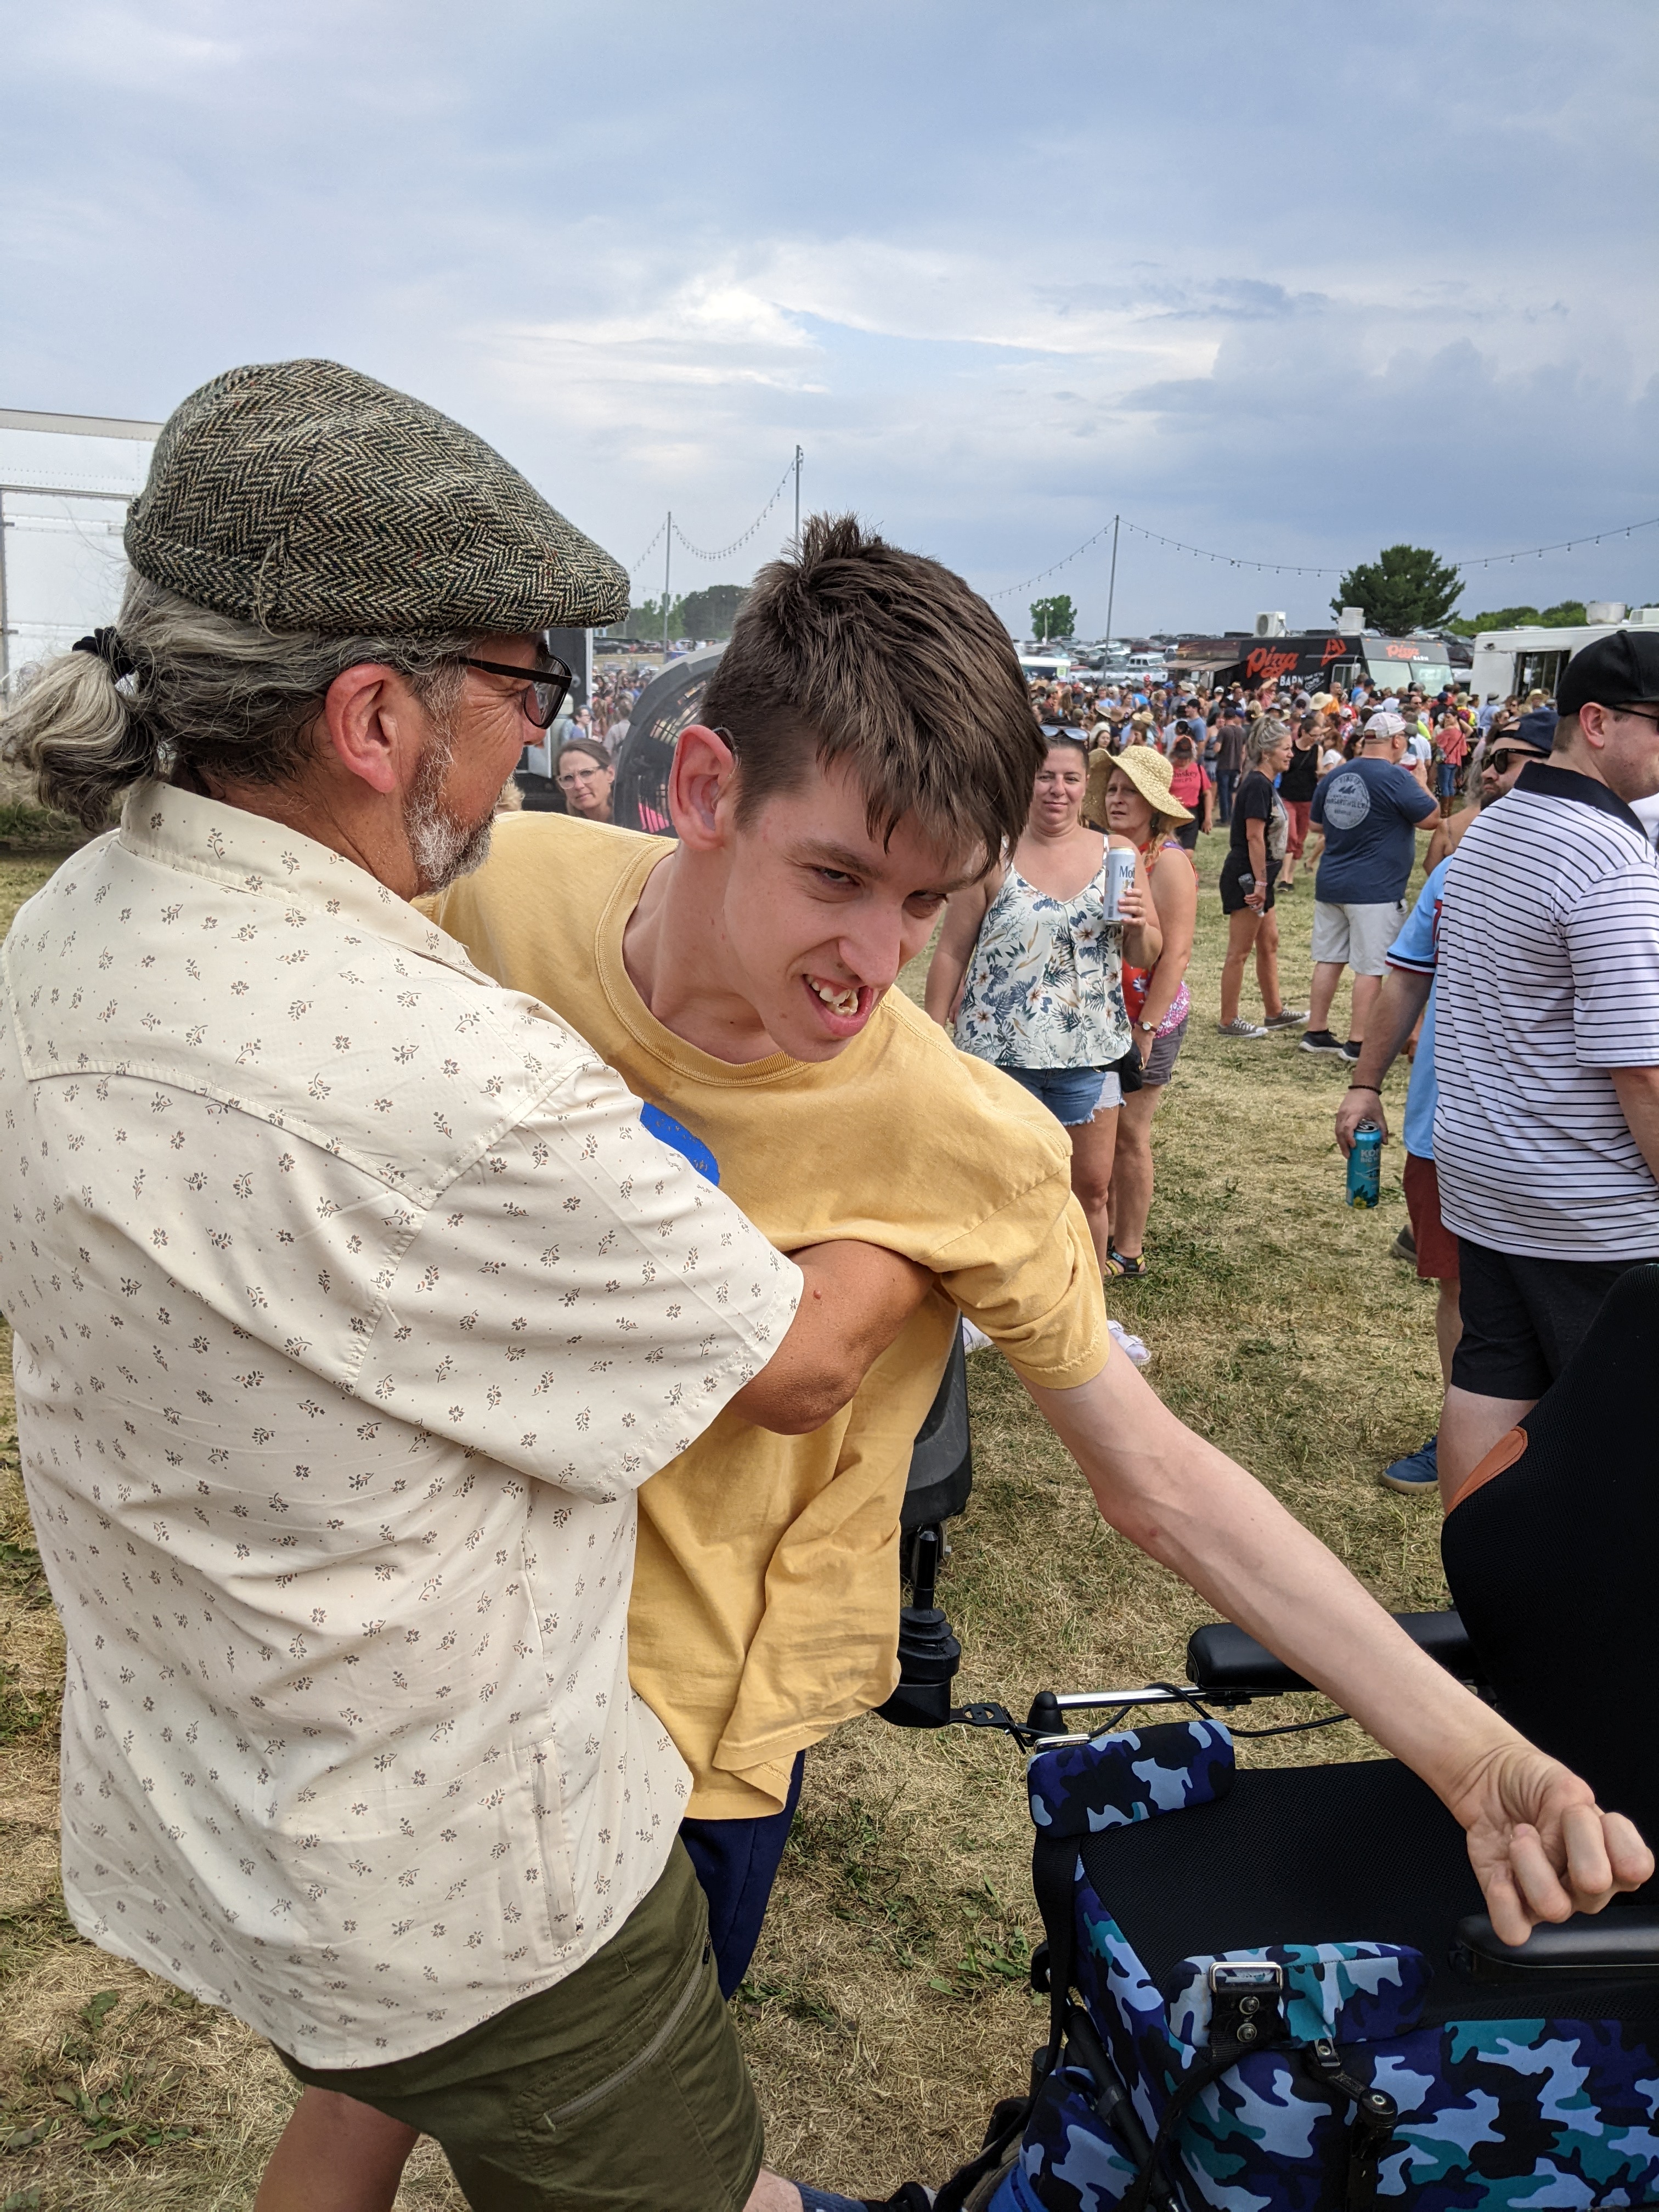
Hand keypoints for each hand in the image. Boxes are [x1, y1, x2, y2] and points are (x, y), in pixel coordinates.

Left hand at [1113, 880, 1146, 927]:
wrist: (1135, 929)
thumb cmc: (1128, 915)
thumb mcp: (1121, 908)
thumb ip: (1112, 903)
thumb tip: (1101, 898)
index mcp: (1137, 900)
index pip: (1139, 893)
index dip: (1134, 891)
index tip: (1126, 891)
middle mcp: (1141, 906)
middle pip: (1137, 900)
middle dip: (1128, 900)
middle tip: (1119, 901)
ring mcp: (1142, 914)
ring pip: (1137, 909)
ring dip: (1128, 909)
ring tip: (1119, 909)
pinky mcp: (1141, 923)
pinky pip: (1137, 921)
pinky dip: (1130, 920)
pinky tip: (1123, 920)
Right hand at [1245, 887, 1264, 912]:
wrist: (1261, 883)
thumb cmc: (1261, 889)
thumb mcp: (1262, 895)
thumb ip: (1259, 899)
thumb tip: (1254, 903)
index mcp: (1263, 900)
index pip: (1260, 906)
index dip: (1256, 909)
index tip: (1252, 910)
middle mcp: (1261, 899)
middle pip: (1254, 903)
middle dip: (1249, 903)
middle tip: (1246, 902)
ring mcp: (1259, 897)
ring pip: (1252, 900)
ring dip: (1247, 900)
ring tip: (1245, 899)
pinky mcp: (1256, 894)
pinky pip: (1251, 897)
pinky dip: (1248, 897)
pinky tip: (1245, 896)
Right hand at [1335, 1088, 1387, 1154]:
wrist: (1362, 1087)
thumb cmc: (1371, 1101)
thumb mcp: (1379, 1114)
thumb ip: (1383, 1128)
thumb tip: (1384, 1143)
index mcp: (1355, 1113)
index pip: (1348, 1127)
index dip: (1350, 1138)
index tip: (1354, 1147)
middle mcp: (1345, 1114)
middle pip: (1340, 1132)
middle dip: (1343, 1145)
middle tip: (1349, 1156)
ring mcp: (1340, 1114)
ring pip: (1336, 1131)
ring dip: (1340, 1143)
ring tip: (1346, 1153)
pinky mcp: (1338, 1114)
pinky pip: (1337, 1127)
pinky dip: (1340, 1137)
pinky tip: (1345, 1144)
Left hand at [1448, 1740, 1653, 1945]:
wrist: (1487, 1781)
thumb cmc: (1530, 1783)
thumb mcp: (1560, 1783)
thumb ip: (1571, 1808)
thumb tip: (1563, 1845)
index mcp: (1610, 1850)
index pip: (1636, 1866)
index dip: (1615, 1842)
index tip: (1588, 1812)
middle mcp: (1586, 1883)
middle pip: (1595, 1889)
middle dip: (1569, 1847)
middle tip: (1555, 1818)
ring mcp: (1550, 1895)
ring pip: (1554, 1909)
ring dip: (1530, 1865)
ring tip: (1520, 1836)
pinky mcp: (1514, 1904)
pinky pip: (1515, 1929)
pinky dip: (1504, 1900)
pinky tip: (1501, 1869)